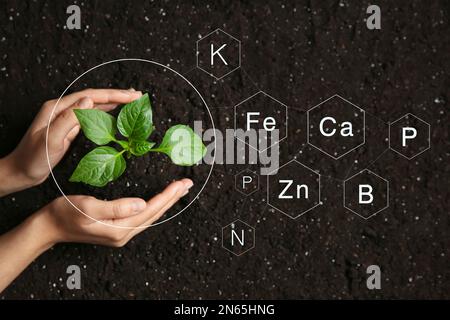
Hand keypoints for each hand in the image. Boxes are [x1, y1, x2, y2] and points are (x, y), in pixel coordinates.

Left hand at [0, 88, 142, 195]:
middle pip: (94, 97)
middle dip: (117, 95)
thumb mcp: (51, 139)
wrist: (21, 172)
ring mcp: (65, 117)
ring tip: (131, 101)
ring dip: (113, 102)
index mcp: (58, 108)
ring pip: (94, 105)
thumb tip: (89, 101)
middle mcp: (62, 109)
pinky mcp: (69, 127)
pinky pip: (91, 116)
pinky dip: (106, 112)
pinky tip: (115, 113)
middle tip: (137, 95)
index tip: (131, 96)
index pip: (91, 96)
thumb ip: (69, 119)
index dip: (113, 95)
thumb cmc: (33, 158)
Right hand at [36, 179, 192, 246]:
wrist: (49, 226)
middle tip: (187, 184)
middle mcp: (124, 234)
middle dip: (172, 198)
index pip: (150, 210)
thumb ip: (116, 207)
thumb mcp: (89, 207)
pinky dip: (154, 206)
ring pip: (150, 216)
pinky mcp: (117, 229)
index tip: (181, 183)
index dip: (167, 196)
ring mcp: (121, 233)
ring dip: (165, 202)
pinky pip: (142, 217)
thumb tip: (142, 204)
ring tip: (178, 190)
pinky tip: (159, 200)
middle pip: (154, 214)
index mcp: (119, 229)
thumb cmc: (65, 214)